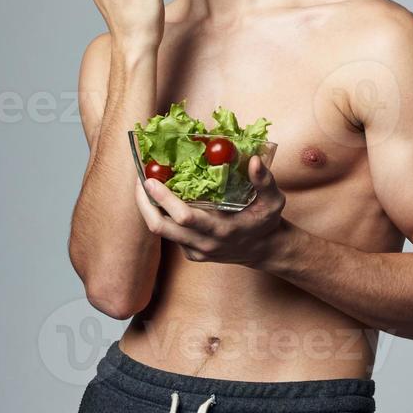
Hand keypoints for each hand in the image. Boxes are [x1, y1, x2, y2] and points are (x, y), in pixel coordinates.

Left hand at [134, 155, 286, 266]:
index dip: (164, 199)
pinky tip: (159, 196)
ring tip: (144, 182)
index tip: (150, 179)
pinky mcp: (190, 252)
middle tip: (138, 178)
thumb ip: (264, 181)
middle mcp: (204, 244)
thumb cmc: (266, 222)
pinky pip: (169, 233)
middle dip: (144, 203)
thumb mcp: (273, 201)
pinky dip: (161, 214)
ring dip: (149, 207)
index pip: (185, 217)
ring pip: (161, 230)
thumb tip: (254, 160)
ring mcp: (194, 251)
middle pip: (160, 227)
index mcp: (222, 231)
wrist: (264, 250)